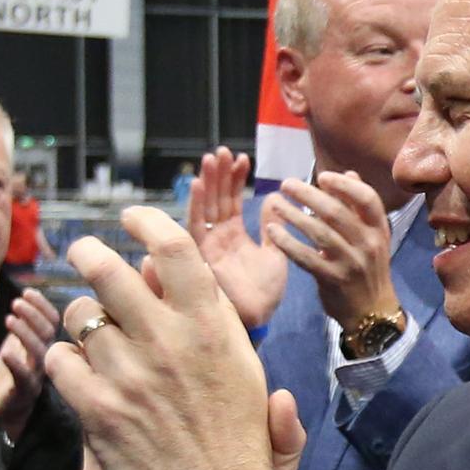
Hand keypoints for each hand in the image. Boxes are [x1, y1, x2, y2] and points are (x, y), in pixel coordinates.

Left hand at [0, 288, 60, 442]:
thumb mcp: (20, 345)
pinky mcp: (24, 392)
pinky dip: (15, 364)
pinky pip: (23, 378)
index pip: (52, 322)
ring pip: (38, 353)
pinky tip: (5, 353)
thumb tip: (25, 299)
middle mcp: (46, 359)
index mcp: (47, 346)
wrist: (10, 412)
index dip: (42, 306)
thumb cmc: (16, 375)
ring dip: (25, 333)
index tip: (28, 292)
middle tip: (17, 302)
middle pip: (48, 334)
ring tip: (10, 318)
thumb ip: (26, 326)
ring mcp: (37, 376)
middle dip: (33, 315)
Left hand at [45, 205, 284, 469]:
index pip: (172, 247)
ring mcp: (130, 375)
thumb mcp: (245, 367)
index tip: (128, 217)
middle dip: (85, 253)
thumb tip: (188, 277)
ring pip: (78, 317)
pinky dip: (60, 361)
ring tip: (83, 331)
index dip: (144, 222)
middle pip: (107, 269)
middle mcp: (168, 341)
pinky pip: (59, 362)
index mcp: (209, 325)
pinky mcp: (99, 411)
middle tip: (79, 252)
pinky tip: (71, 370)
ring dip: (76, 319)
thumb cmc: (238, 439)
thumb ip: (215, 319)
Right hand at [187, 147, 286, 332]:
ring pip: (203, 209)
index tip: (242, 158)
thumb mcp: (276, 253)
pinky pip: (194, 228)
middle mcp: (217, 239)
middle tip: (221, 151)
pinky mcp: (200, 257)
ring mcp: (207, 247)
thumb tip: (273, 199)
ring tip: (211, 159)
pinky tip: (196, 184)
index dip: (234, 180)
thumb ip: (272, 227)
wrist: (261, 318)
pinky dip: (194, 206)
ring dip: (206, 183)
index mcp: (234, 236)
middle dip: (217, 175)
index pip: (230, 201)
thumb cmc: (266, 293)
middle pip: (214, 200)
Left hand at [263, 172, 397, 329]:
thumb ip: (359, 207)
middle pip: (336, 212)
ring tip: (275, 203)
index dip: (344, 185)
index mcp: (378, 229)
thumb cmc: (368, 268)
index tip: (321, 176)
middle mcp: (367, 243)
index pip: (367, 198)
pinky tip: (273, 232)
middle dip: (308, 195)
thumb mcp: (372, 237)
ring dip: (294, 215)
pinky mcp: (332, 280)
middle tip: (286, 184)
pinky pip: (306, 258)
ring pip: (319, 233)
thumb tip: (349, 173)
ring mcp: (350, 263)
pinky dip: (288, 243)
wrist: (372, 312)